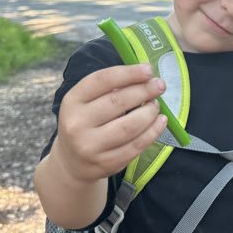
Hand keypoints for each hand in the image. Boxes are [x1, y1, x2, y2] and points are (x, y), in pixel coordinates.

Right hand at [51, 64, 168, 183]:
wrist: (72, 162)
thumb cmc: (86, 122)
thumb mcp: (86, 102)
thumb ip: (109, 88)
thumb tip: (145, 76)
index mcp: (72, 101)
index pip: (102, 80)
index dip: (128, 73)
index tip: (149, 69)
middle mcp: (77, 124)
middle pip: (118, 102)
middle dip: (144, 91)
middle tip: (160, 85)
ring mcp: (91, 146)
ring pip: (130, 126)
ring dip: (150, 112)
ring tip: (156, 105)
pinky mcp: (107, 163)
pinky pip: (136, 145)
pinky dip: (153, 131)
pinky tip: (161, 121)